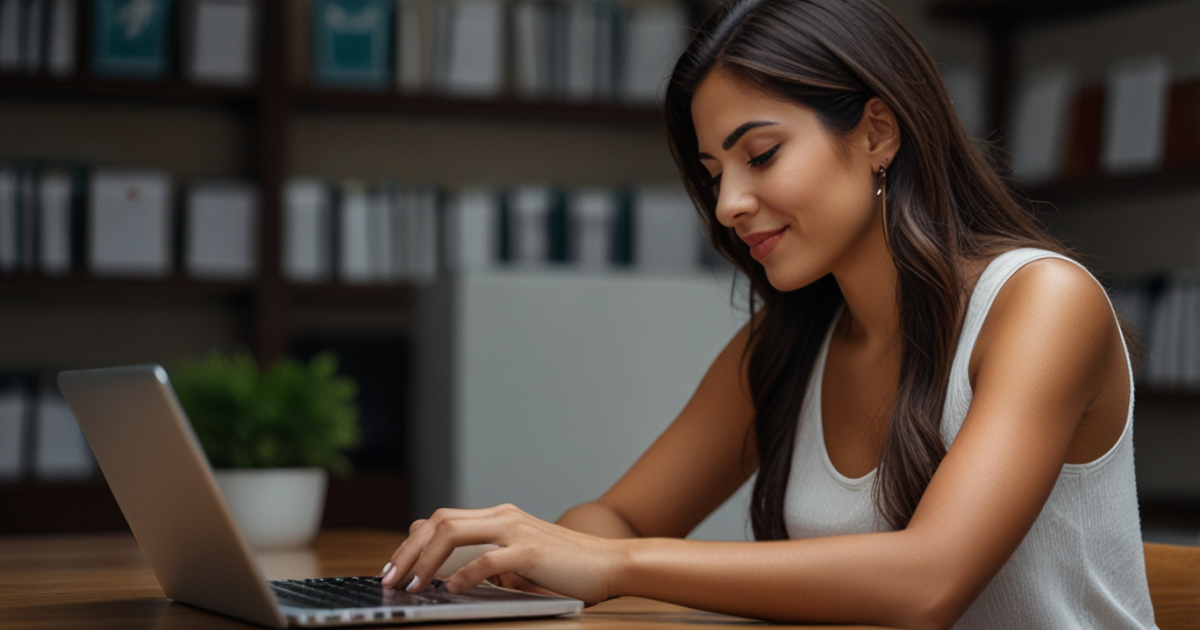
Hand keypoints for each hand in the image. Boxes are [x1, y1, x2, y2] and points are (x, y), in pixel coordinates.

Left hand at [380, 504, 622, 604]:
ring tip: (410, 584)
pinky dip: (463, 575)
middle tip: (389, 577)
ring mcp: (516, 531)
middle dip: (407, 550)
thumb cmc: (566, 569)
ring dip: (424, 561)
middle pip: (438, 521)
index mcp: (499, 517)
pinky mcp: (530, 551)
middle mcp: (503, 517)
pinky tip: (450, 590)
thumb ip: (490, 564)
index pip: (441, 519)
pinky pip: (486, 559)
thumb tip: (450, 580)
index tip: (394, 568)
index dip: (412, 542)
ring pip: (452, 533)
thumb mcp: (519, 563)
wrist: (611, 564)